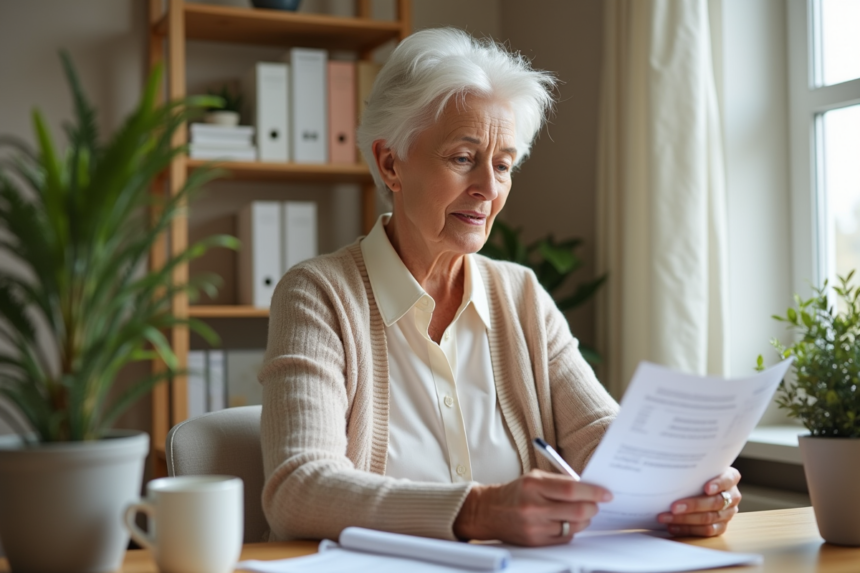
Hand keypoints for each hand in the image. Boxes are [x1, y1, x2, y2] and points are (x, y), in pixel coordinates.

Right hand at [453, 469, 612, 545]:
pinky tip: (566, 522)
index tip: (606, 493)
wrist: (489, 511)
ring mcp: (535, 527)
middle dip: (593, 507)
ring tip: (582, 512)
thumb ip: (561, 481)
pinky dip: (571, 530)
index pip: (571, 490)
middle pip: (577, 511)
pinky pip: (565, 538)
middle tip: (597, 504)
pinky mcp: (536, 541)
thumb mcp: (535, 477)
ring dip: (584, 519)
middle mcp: (534, 507)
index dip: (593, 492)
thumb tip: (589, 487)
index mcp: (534, 485)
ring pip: (574, 527)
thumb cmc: (515, 492)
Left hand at [657, 467, 740, 536]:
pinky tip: (673, 526)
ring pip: (709, 518)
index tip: (706, 488)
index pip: (728, 480)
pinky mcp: (721, 526)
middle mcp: (732, 496)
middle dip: (693, 505)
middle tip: (673, 507)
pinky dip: (687, 529)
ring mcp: (728, 513)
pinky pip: (706, 531)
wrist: (700, 485)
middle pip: (715, 502)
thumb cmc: (697, 474)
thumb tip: (670, 473)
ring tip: (666, 517)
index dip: (718, 484)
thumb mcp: (698, 469)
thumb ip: (692, 471)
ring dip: (685, 519)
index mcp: (730, 478)